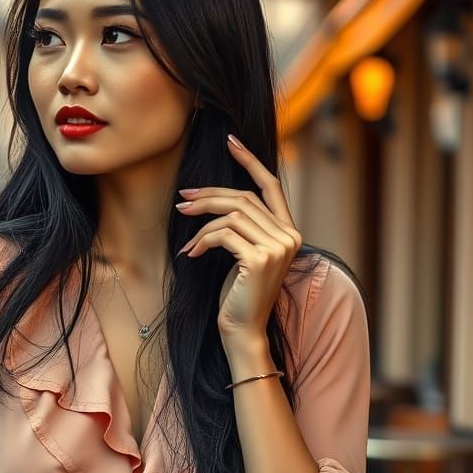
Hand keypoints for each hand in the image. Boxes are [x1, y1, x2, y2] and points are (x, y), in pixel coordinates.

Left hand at [176, 134, 301, 339]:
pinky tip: (190, 254)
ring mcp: (278, 248)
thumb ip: (241, 226)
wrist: (243, 331)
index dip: (250, 161)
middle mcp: (290, 237)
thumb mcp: (242, 253)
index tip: (230, 141)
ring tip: (185, 237)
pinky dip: (202, 241)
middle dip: (209, 196)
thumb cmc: (238, 294)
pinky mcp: (260, 259)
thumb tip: (208, 199)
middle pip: (243, 199)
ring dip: (201, 224)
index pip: (271, 186)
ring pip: (231, 215)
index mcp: (290, 232)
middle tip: (182, 200)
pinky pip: (222, 235)